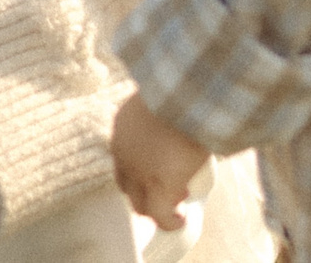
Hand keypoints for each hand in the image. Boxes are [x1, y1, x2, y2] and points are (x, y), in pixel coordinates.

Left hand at [112, 92, 210, 231]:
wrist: (187, 93)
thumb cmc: (182, 87)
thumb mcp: (166, 96)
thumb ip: (164, 110)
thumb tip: (182, 113)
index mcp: (123, 128)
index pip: (123, 158)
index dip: (139, 169)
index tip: (159, 168)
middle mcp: (124, 153)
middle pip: (127, 186)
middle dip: (146, 191)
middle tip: (172, 188)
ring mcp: (140, 173)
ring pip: (142, 205)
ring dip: (158, 206)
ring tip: (177, 204)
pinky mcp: (160, 187)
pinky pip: (162, 216)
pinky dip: (171, 221)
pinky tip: (181, 219)